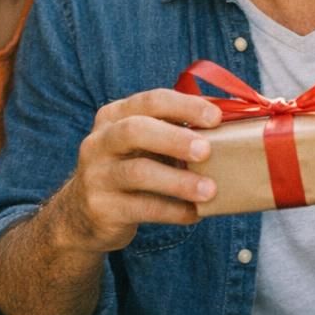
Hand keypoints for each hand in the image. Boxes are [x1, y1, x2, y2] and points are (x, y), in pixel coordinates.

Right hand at [56, 89, 220, 253]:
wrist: (82, 213)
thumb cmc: (128, 168)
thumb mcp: (142, 143)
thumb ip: (174, 129)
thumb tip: (232, 122)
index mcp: (115, 115)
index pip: (150, 100)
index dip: (185, 105)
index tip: (216, 117)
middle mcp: (100, 141)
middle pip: (135, 130)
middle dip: (174, 138)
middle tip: (207, 150)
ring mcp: (97, 175)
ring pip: (138, 172)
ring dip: (178, 181)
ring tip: (209, 190)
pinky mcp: (101, 207)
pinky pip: (142, 208)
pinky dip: (172, 211)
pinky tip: (194, 214)